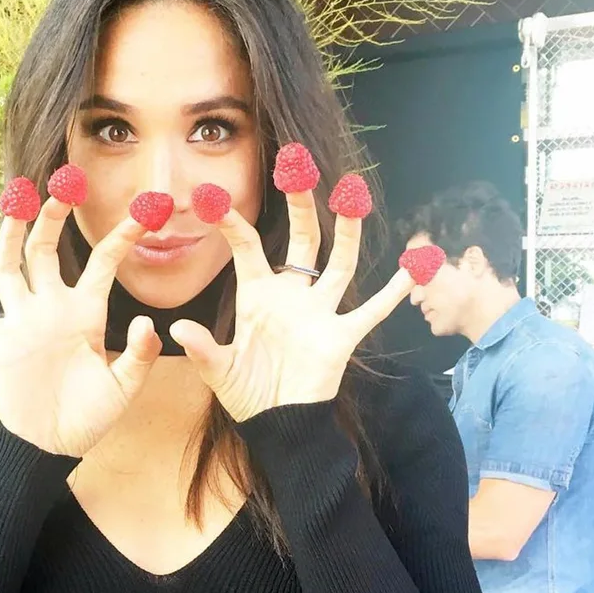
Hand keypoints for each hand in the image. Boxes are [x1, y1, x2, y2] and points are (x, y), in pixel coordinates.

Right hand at [0, 197, 160, 455]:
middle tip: (59, 186)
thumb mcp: (124, 387)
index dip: (122, 237)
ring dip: (9, 237)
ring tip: (10, 203)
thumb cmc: (92, 415)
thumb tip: (149, 324)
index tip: (142, 212)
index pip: (104, 264)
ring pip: (10, 268)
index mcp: (86, 312)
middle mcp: (51, 307)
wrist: (56, 442)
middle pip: (47, 251)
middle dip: (51, 219)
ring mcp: (21, 322)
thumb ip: (138, 356)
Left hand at [169, 188, 414, 421]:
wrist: (278, 424)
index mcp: (256, 295)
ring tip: (351, 197)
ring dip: (347, 232)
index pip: (248, 247)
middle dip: (301, 207)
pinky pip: (372, 310)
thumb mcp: (219, 371)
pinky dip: (394, 291)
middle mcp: (291, 295)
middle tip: (299, 168)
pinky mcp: (342, 335)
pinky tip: (415, 267)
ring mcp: (319, 312)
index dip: (232, 224)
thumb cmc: (247, 394)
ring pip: (338, 263)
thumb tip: (178, 328)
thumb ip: (202, 349)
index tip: (214, 198)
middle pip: (301, 241)